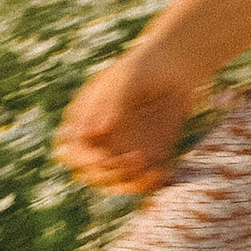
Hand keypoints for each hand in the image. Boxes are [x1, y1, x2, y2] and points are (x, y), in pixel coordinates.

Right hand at [53, 46, 205, 196]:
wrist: (178, 66)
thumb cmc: (146, 65)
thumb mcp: (127, 79)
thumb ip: (112, 103)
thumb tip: (97, 131)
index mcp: (84, 119)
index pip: (72, 151)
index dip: (85, 161)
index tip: (105, 159)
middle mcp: (100, 139)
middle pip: (91, 173)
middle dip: (108, 176)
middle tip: (133, 163)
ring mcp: (123, 149)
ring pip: (115, 182)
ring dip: (129, 185)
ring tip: (151, 171)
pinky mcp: (147, 157)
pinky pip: (142, 180)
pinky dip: (149, 184)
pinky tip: (162, 174)